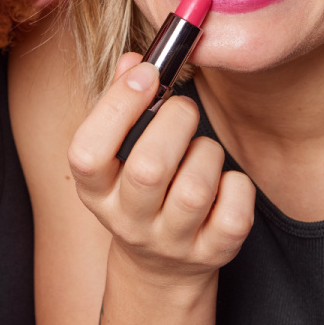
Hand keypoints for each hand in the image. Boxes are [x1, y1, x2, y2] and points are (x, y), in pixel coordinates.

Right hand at [68, 55, 254, 283]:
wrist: (162, 263)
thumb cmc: (138, 186)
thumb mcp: (118, 151)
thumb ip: (121, 101)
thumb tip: (135, 61)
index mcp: (95, 191)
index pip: (87, 153)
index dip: (117, 106)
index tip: (146, 73)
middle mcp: (127, 222)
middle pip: (148, 170)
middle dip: (175, 120)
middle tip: (182, 108)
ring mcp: (170, 242)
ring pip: (195, 189)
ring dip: (206, 152)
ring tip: (199, 150)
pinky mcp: (213, 253)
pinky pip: (235, 211)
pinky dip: (236, 184)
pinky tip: (221, 183)